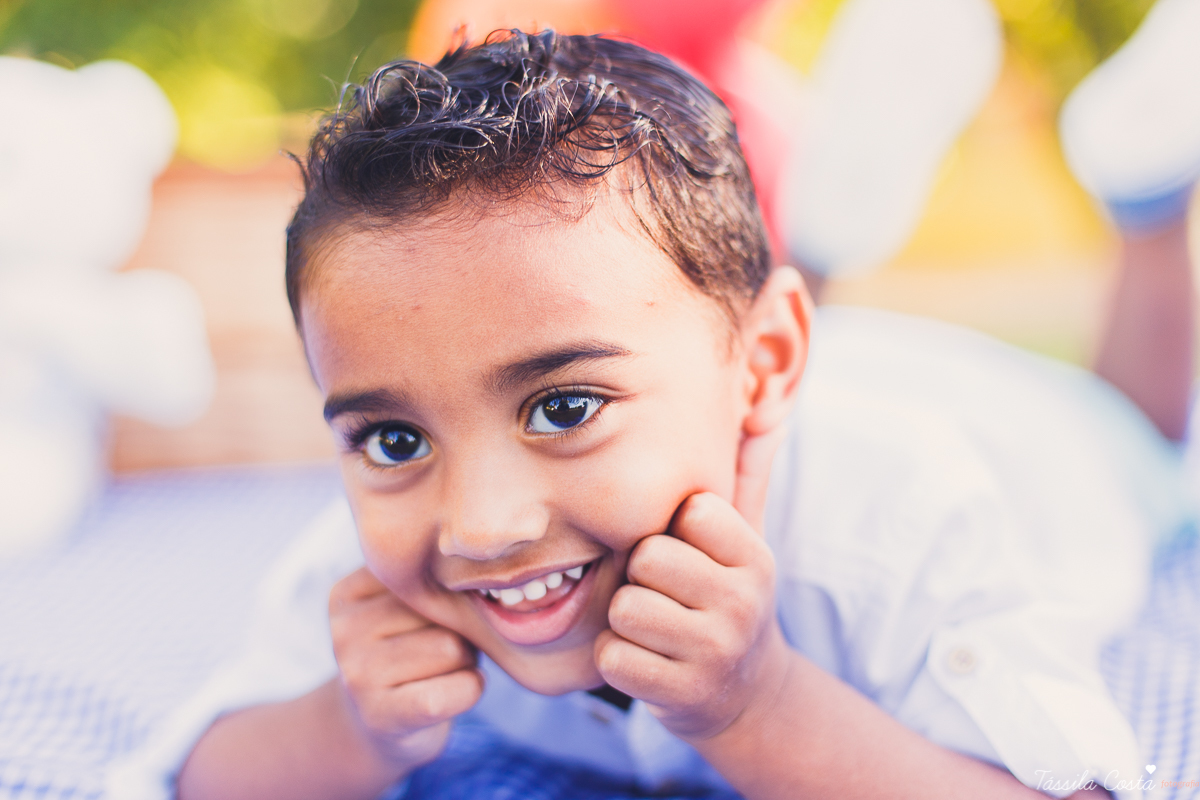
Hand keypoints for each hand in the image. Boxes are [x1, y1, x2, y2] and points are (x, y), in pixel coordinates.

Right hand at [328, 567, 483, 775]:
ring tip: (445, 669)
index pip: (426, 575)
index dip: (450, 595)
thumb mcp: (401, 608)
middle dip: (460, 628)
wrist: (377, 726)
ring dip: (467, 659)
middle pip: (441, 610)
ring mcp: (359, 675)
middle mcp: (346, 631)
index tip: (436, 617)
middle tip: (443, 650)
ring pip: (453, 647)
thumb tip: (478, 584)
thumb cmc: (404, 654)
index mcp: (348, 594)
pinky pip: (456, 688)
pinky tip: (458, 691)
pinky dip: (472, 688)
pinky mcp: (384, 715)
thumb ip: (428, 584)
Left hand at [594, 428, 791, 740]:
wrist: (746, 697)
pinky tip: (647, 661)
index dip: (672, 529)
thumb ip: (748, 473)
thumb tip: (766, 408)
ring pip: (625, 608)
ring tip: (656, 628)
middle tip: (665, 595)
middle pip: (648, 557)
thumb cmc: (726, 598)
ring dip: (626, 620)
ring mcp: (715, 652)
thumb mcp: (746, 540)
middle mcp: (743, 602)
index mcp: (755, 557)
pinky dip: (618, 659)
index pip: (688, 511)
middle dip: (642, 575)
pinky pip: (613, 657)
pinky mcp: (682, 694)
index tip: (689, 553)